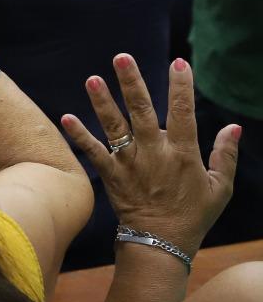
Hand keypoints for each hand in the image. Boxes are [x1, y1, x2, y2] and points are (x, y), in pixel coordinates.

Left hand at [61, 56, 240, 258]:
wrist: (162, 244)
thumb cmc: (194, 215)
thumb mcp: (220, 188)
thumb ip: (226, 156)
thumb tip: (234, 127)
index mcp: (183, 153)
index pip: (183, 112)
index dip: (181, 87)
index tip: (180, 62)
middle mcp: (154, 153)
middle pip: (142, 111)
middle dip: (132, 82)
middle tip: (122, 57)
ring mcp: (130, 163)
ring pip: (114, 126)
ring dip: (102, 102)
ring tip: (92, 79)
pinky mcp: (111, 175)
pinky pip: (93, 152)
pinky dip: (80, 135)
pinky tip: (66, 117)